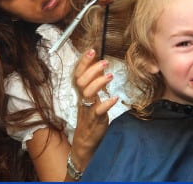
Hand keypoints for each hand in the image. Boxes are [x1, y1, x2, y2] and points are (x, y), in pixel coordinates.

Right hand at [70, 49, 118, 170]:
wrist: (85, 140)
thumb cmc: (90, 116)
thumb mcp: (91, 98)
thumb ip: (94, 83)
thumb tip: (100, 66)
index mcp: (80, 92)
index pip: (78, 74)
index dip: (83, 62)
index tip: (92, 50)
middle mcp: (82, 99)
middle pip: (81, 81)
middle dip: (92, 70)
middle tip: (105, 62)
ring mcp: (88, 109)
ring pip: (88, 93)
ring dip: (99, 83)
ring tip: (110, 76)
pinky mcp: (95, 120)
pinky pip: (98, 110)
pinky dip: (106, 103)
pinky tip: (115, 98)